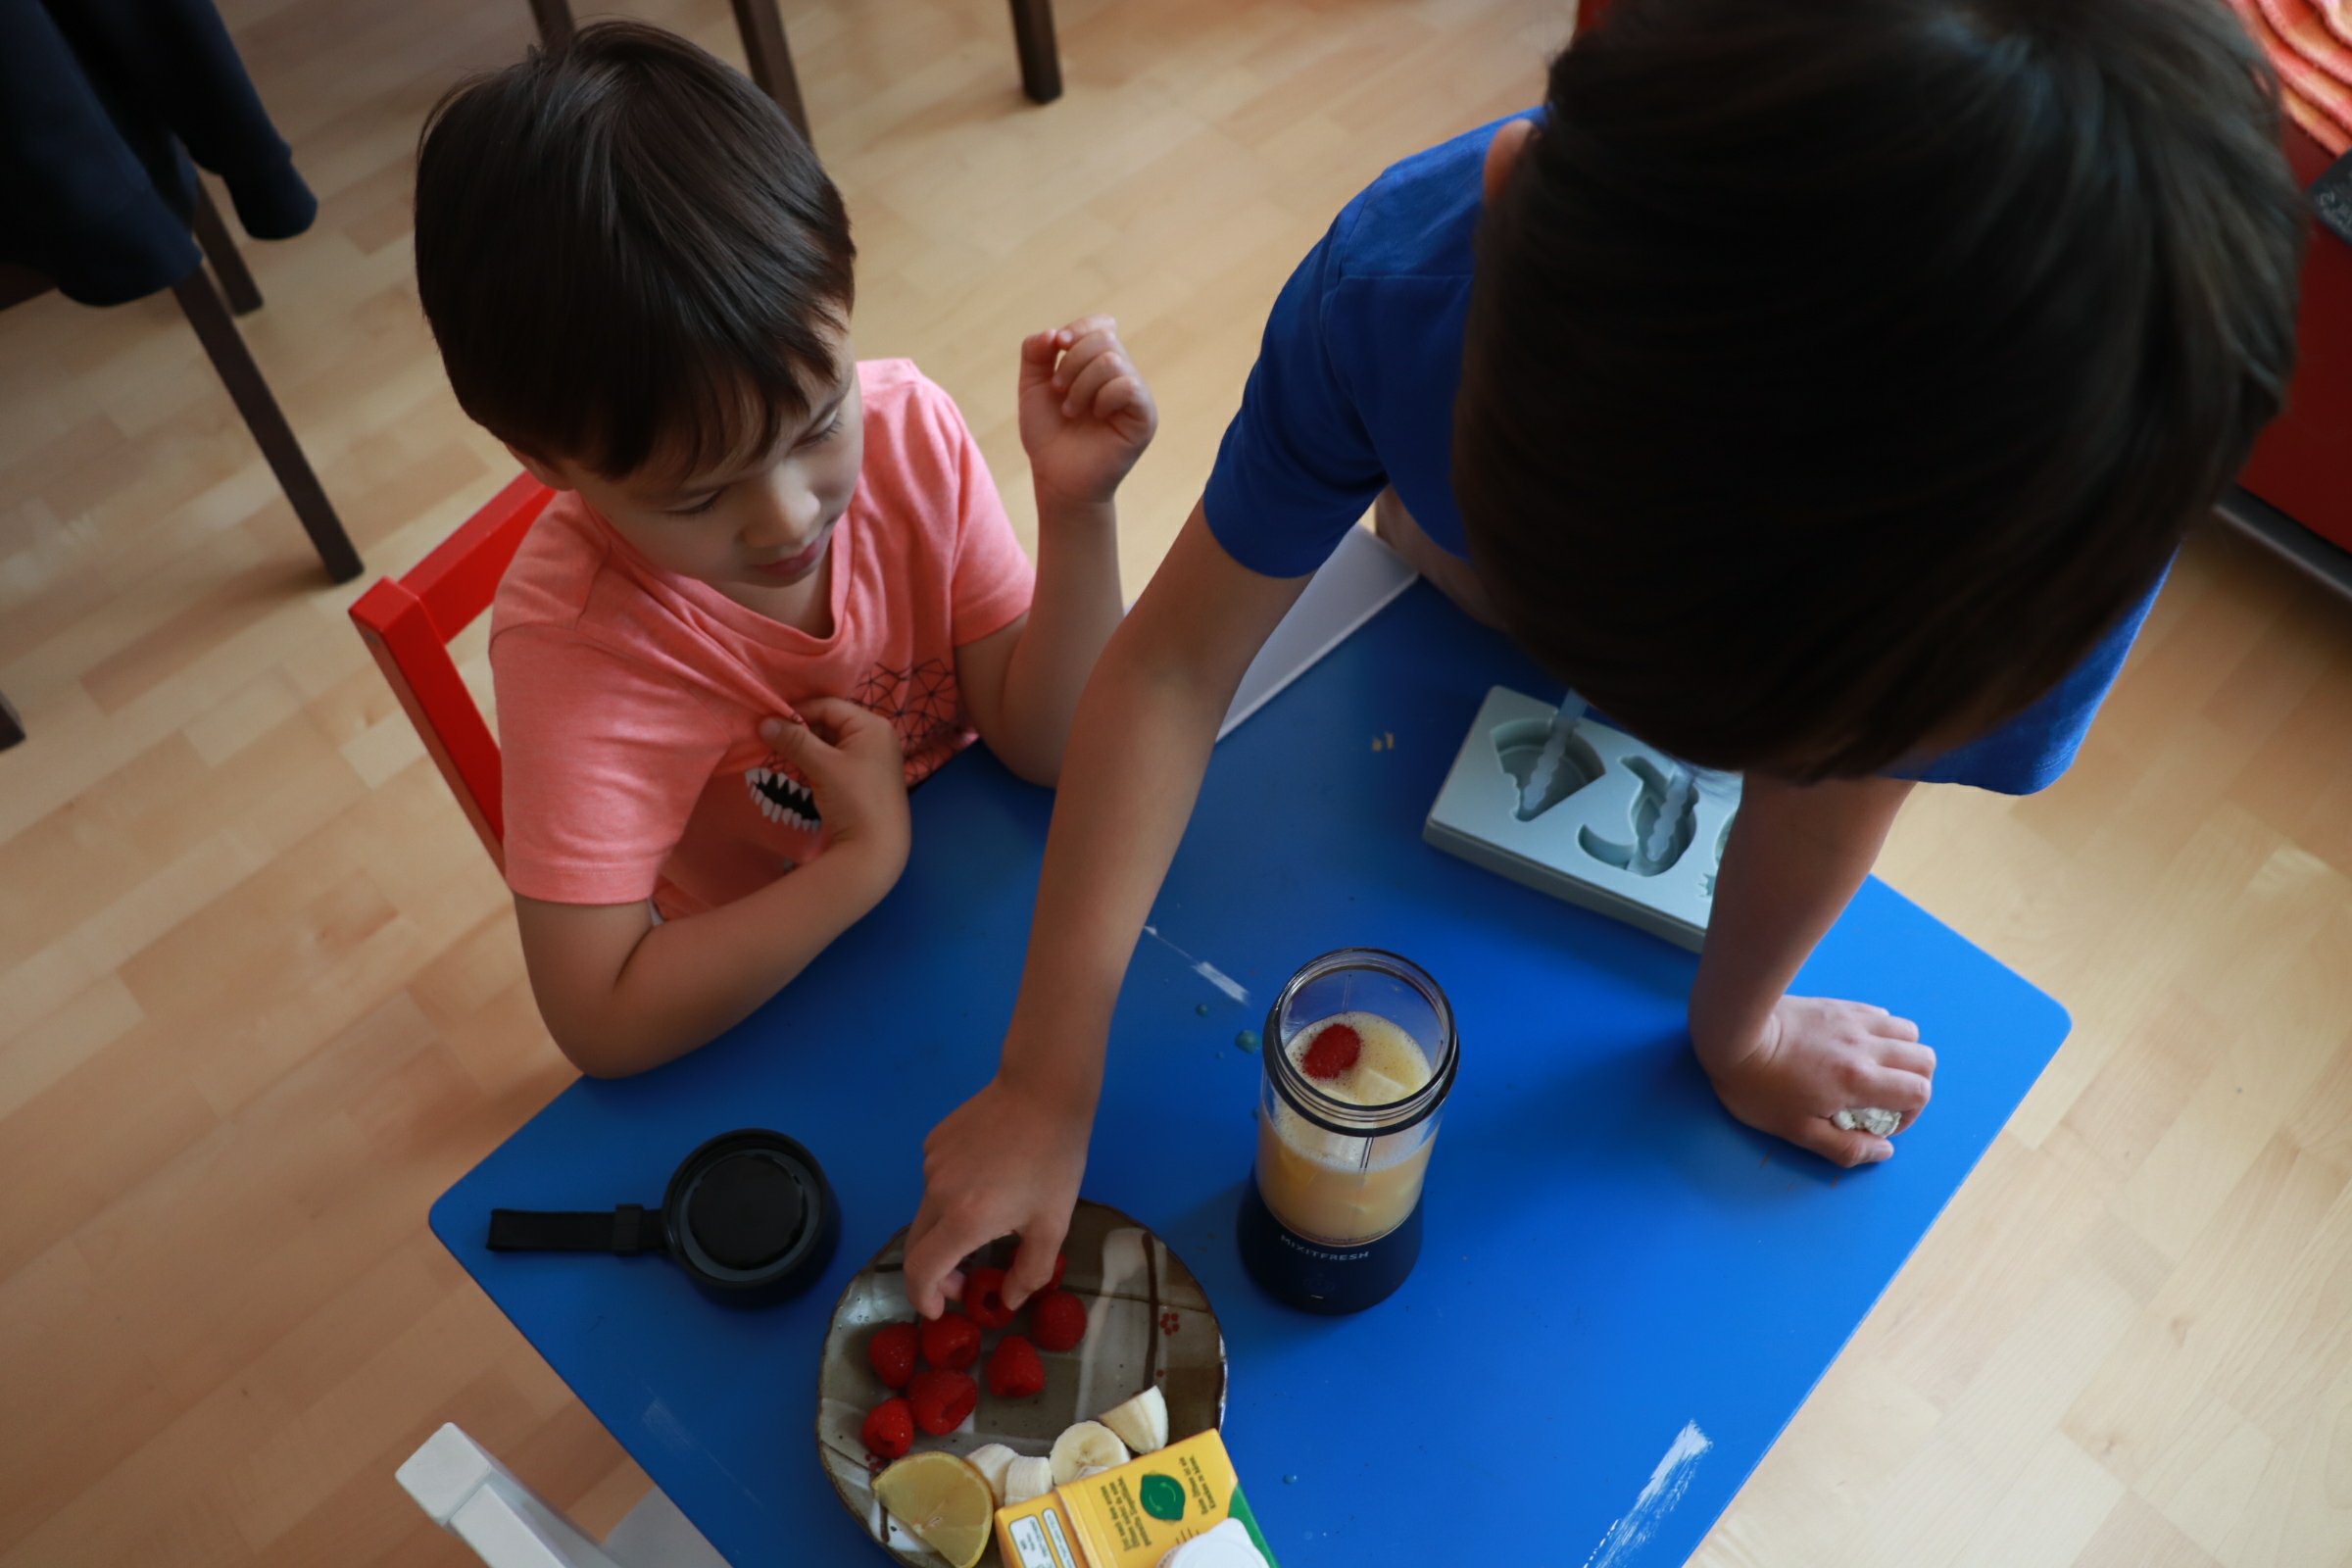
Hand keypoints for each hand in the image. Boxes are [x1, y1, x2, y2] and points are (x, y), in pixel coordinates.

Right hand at [758, 698, 909, 888]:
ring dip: (807, 749)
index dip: (798, 713)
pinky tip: (801, 773)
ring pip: (832, 744)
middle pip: (831, 723)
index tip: (771, 725)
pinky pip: (837, 761)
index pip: (828, 706)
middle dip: (802, 732)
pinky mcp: (866, 780)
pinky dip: (818, 764)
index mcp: (873, 726)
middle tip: (775, 743)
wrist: (875, 850)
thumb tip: (764, 722)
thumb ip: (794, 741)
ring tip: (784, 759)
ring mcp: (873, 760)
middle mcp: (877, 737)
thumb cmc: (853, 800)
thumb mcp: (822, 766)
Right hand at [902, 1074, 1090, 1317]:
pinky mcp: (932, 1142)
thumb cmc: (1055, 1159)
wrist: (1042, 1089)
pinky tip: (984, 1182)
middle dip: (934, 1274)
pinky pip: (933, 1182)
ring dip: (945, 1232)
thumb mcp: (1053, 1223)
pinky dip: (949, 1198)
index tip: (939, 1310)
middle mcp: (936, 1193)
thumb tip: (1007, 1301)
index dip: (923, 1298)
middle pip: (916, 1247)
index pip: (922, 1271)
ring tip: (988, 1221)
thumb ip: (1029, 1271)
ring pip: (926, 1213)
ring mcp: (931, 1164)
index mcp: (964, 1219)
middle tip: (964, 1281)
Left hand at [1019, 314, 1156, 506]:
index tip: (1057, 346)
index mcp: (1100, 365)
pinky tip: (1095, 416)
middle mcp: (1123, 375)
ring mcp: (1137, 396)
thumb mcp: (1032, 387)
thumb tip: (1055, 332)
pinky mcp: (1145, 417)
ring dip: (1081, 384)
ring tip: (1071, 410)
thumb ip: (1035, 353)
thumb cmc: (1049, 435)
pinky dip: (1103, 397)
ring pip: (1113, 361)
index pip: (1103, 325)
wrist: (1057, 478)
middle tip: (1059, 392)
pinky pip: (1128, 386)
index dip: (1080, 328)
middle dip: (1072, 362)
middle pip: (1105, 338)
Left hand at [1697, 995, 1933, 1166]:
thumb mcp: (1796, 1130)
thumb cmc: (1758, 1087)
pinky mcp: (1838, 1005)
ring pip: (1908, 1032)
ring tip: (1875, 1070)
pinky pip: (1881, 1015)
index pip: (1919, 1092)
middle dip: (1915, 1084)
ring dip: (1903, 1055)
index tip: (1881, 1122)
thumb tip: (1883, 1151)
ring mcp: (1854, 1021)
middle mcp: (1866, 1046)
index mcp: (1860, 1079)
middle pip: (1924, 1059)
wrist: (1733, 1033)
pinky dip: (1883, 1032)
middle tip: (1885, 1099)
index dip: (1911, 1114)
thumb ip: (1845, 1147)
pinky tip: (1856, 1045)